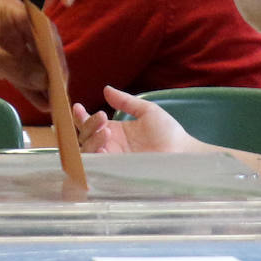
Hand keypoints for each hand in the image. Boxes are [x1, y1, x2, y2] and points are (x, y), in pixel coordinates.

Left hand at [0, 0, 51, 110]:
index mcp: (9, 10)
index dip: (54, 53)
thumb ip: (14, 65)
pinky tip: (43, 104)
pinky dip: (31, 87)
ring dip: (43, 83)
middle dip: (51, 71)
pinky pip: (21, 74)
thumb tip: (46, 79)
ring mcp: (7, 43)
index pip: (41, 29)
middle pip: (41, 47)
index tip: (61, 77)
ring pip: (33, 63)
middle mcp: (12, 24)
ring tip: (56, 105)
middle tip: (61, 94)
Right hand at [73, 86, 206, 154]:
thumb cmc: (168, 132)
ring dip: (91, 139)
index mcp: (114, 131)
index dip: (80, 116)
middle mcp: (110, 145)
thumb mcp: (146, 111)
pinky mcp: (117, 171)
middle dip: (87, 125)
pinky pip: (98, 166)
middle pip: (84, 136)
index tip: (78, 107)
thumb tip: (106, 89)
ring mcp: (113, 159)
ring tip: (105, 131)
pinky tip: (105, 147)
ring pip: (87, 151)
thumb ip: (125, 102)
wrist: (182, 152)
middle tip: (101, 117)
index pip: (89, 124)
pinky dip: (97, 155)